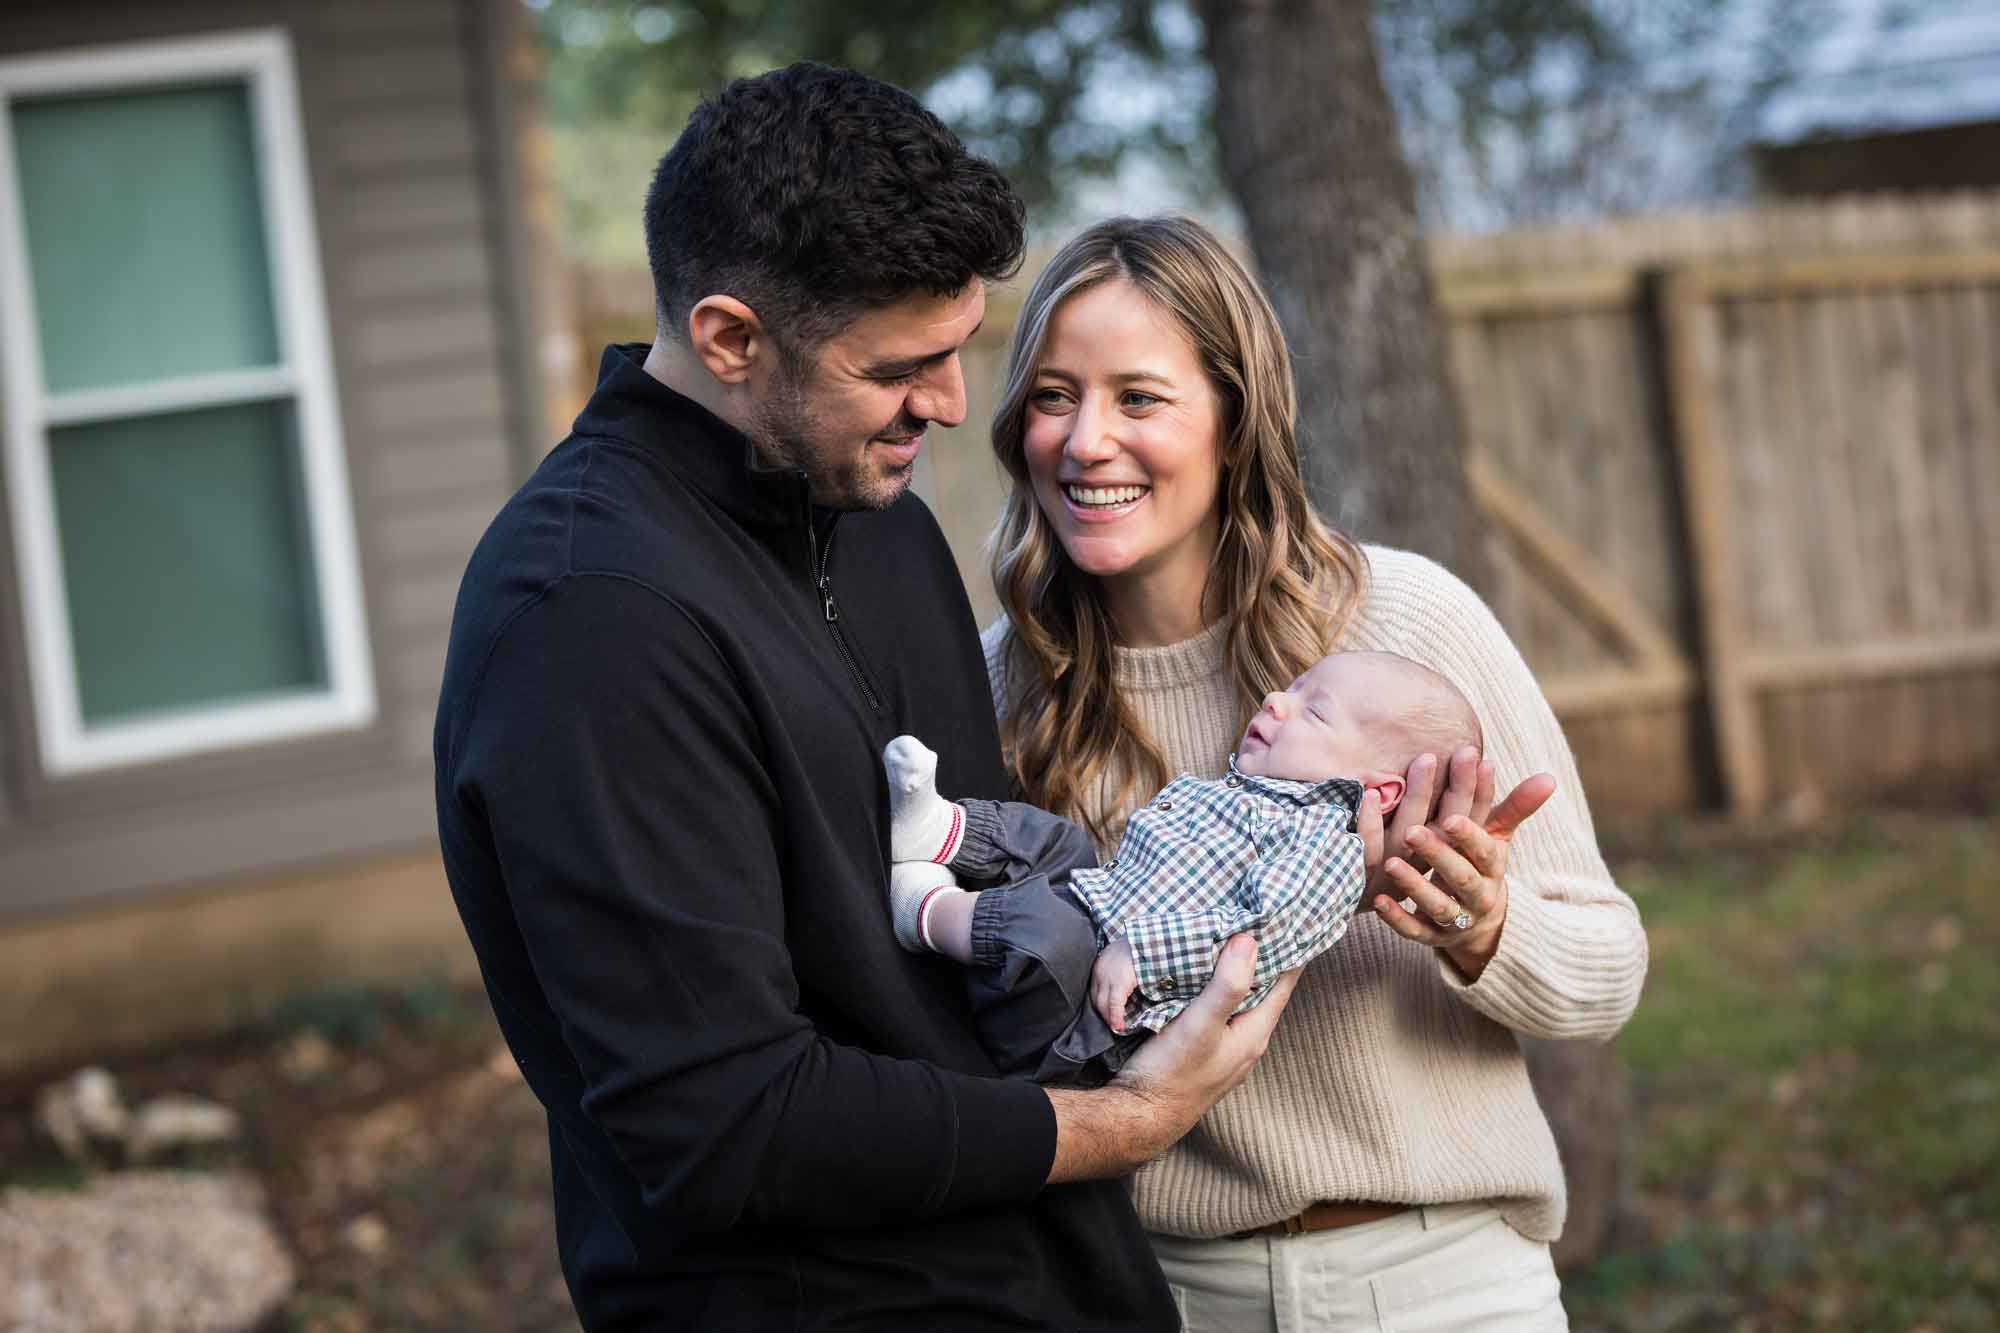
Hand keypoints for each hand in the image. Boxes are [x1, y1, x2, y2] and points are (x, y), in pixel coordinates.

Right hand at [1045, 935, 1298, 1182]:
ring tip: (1231, 935)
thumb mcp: (1200, 1024)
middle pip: (1265, 986)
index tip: (1285, 912)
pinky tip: (1203, 973)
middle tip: (1255, 914)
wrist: (1140, 1115)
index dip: (1288, 945)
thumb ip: (1227, 985)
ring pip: (1241, 998)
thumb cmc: (1172, 1073)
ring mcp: (1227, 1047)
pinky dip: (1218, 986)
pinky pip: (1221, 1009)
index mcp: (1256, 1032)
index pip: (1286, 978)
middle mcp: (1248, 1040)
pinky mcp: (1206, 1049)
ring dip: (1239, 970)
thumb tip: (1249, 940)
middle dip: (1263, 953)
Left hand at [1372, 771, 1555, 979]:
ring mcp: (1456, 920)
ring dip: (1414, 885)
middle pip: (1460, 877)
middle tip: (1411, 832)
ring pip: (1438, 906)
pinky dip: (1397, 918)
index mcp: (1492, 867)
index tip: (1450, 817)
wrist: (1480, 921)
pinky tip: (1378, 900)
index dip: (1470, 835)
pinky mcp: (1432, 937)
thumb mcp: (1498, 836)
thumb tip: (1549, 777)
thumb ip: (1516, 806)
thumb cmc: (1481, 864)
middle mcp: (1478, 895)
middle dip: (1438, 855)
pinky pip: (1415, 931)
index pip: (1484, 851)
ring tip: (1391, 863)